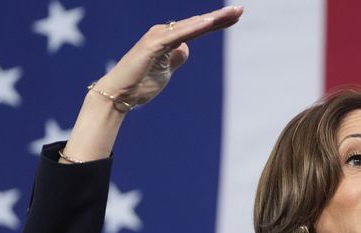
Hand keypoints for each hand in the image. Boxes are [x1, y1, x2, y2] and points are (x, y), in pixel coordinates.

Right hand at [94, 5, 243, 106]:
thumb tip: (186, 48)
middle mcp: (163, 33)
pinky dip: (194, 28)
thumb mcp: (166, 70)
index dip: (216, 23)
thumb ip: (176, 58)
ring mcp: (158, 37)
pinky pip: (178, 35)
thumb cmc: (140, 84)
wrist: (119, 95)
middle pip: (197, 24)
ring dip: (212, 19)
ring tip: (232, 13)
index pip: (197, 30)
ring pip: (190, 26)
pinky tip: (210, 22)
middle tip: (241, 10)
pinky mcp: (153, 45)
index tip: (235, 17)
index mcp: (168, 39)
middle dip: (220, 17)